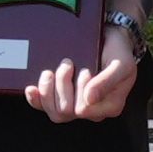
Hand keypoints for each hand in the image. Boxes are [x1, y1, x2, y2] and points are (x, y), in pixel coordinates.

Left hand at [28, 27, 148, 119]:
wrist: (109, 38)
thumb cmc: (118, 52)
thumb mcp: (121, 64)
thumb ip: (108, 81)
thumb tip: (89, 99)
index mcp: (109, 106)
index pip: (84, 110)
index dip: (80, 90)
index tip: (86, 70)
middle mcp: (92, 110)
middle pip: (66, 111)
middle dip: (63, 85)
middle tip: (69, 63)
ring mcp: (75, 105)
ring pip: (55, 112)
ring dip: (50, 88)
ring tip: (57, 69)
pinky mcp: (60, 98)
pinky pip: (43, 106)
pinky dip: (36, 98)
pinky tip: (31, 89)